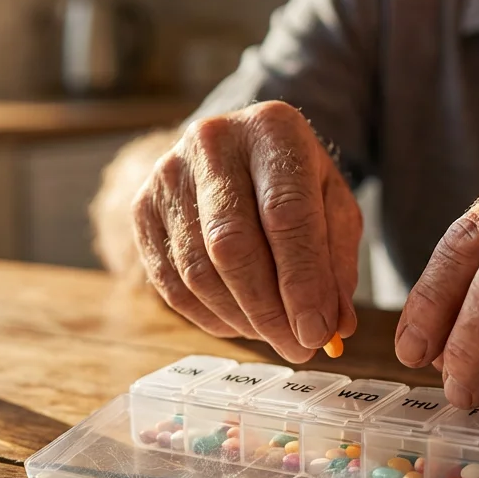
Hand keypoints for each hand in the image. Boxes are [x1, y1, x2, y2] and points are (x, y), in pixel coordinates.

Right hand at [132, 101, 360, 362]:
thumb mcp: (334, 208)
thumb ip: (336, 264)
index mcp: (272, 130)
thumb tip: (333, 328)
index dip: (302, 283)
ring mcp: (168, 174)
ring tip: (274, 335)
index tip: (318, 332)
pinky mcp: (142, 207)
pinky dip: (208, 316)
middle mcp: (212, 142)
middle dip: (268, 310)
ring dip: (240, 318)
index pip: (286, 215)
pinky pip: (169, 282)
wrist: (241, 149)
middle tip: (298, 347)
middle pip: (232, 245)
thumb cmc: (295, 183)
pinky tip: (239, 322)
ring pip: (197, 270)